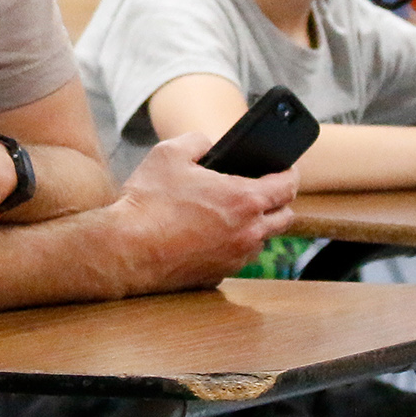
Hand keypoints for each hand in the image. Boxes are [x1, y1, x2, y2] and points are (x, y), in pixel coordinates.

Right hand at [105, 134, 296, 293]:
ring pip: (262, 240)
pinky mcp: (218, 275)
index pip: (288, 186)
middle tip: (263, 191)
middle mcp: (248, 232)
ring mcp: (235, 258)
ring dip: (256, 226)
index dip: (290, 173)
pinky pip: (237, 258)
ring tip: (233, 213)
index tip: (287, 169)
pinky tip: (210, 236)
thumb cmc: (147, 201)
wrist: (125, 250)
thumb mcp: (169, 153)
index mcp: (244, 199)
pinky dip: (232, 246)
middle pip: (286, 217)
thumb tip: (208, 144)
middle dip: (279, 202)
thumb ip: (198, 140)